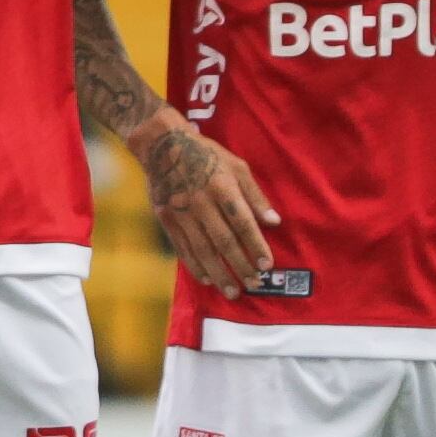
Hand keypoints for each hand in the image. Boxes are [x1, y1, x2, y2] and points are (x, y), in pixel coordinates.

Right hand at [135, 110, 280, 295]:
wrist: (162, 145)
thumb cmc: (206, 154)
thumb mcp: (236, 165)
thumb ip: (255, 195)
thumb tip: (274, 221)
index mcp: (222, 186)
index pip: (242, 222)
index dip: (256, 245)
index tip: (267, 265)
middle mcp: (201, 202)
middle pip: (223, 240)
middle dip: (240, 265)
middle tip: (254, 283)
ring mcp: (181, 212)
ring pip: (202, 249)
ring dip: (219, 273)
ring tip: (232, 291)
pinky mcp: (166, 218)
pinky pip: (182, 247)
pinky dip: (194, 265)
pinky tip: (207, 279)